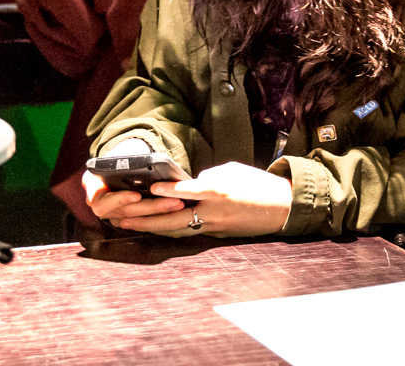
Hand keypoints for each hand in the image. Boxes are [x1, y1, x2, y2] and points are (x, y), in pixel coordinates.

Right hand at [83, 167, 189, 228]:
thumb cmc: (119, 157)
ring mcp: (112, 215)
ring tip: (177, 204)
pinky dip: (159, 216)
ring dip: (159, 213)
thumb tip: (143, 164)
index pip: (101, 202)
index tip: (136, 195)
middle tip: (172, 201)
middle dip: (150, 207)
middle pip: (124, 213)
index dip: (119, 200)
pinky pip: (143, 222)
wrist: (120, 163)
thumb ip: (125, 162)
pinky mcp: (126, 220)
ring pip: (136, 220)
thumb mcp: (118, 156)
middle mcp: (99, 204)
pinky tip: (174, 209)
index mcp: (92, 187)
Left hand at [117, 162, 291, 237]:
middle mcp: (213, 212)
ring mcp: (215, 226)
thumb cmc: (257, 184)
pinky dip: (169, 229)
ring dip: (152, 228)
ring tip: (128, 223)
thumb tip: (188, 183)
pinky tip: (153, 227)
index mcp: (218, 191)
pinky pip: (189, 232)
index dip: (170, 190)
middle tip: (122, 216)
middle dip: (147, 220)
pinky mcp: (217, 234)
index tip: (151, 188)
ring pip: (178, 230)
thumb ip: (206, 177)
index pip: (190, 191)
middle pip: (175, 220)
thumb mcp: (231, 170)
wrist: (282, 207)